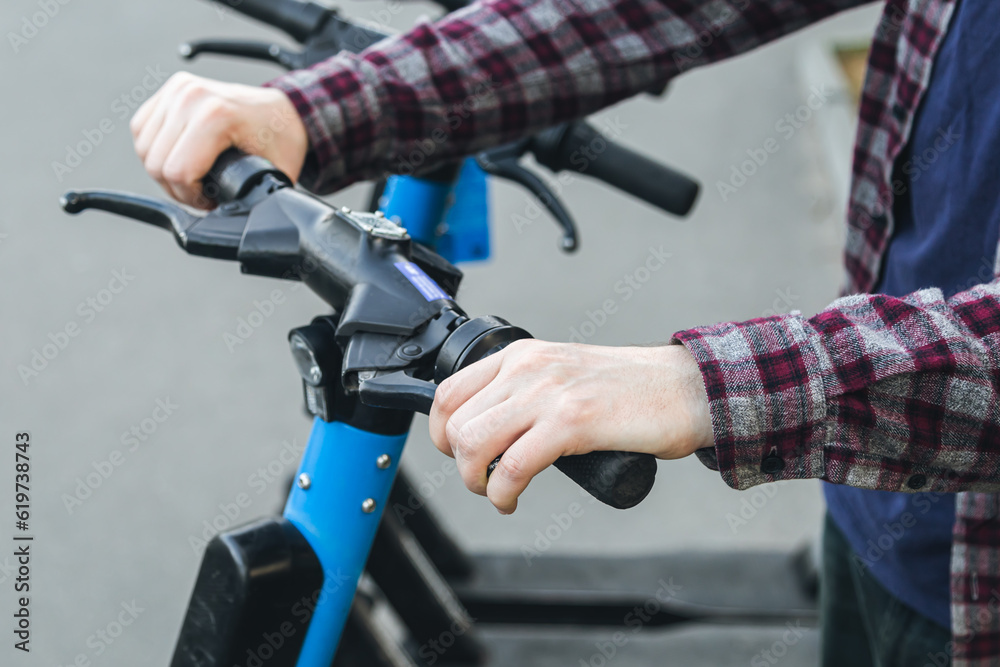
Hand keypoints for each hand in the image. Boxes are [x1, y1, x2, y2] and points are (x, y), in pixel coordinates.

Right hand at [130, 72, 308, 207]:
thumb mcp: (274, 175)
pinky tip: (179, 158)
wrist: (283, 110)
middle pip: (156, 163)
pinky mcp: (169, 90)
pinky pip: (142, 130)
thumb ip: (252, 198)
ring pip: (144, 149)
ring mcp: (178, 89)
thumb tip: (238, 223)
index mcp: (217, 115)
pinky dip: (155, 151)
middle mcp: (191, 97)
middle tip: (202, 194)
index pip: (178, 171)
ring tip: (193, 178)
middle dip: (177, 189)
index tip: (211, 202)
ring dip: (164, 172)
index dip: (191, 199)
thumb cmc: (280, 140)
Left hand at [428, 341, 711, 513]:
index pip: (448, 391)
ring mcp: (548, 393)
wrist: (688, 388)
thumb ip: (528, 392)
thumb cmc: (633, 389)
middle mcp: (528, 368)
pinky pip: (511, 466)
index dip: (440, 433)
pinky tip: (512, 500)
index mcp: (522, 355)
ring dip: (476, 481)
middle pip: (455, 423)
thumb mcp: (564, 375)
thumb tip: (493, 429)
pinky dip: (502, 494)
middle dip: (460, 464)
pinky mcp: (571, 421)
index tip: (457, 454)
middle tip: (483, 480)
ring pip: (473, 444)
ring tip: (497, 492)